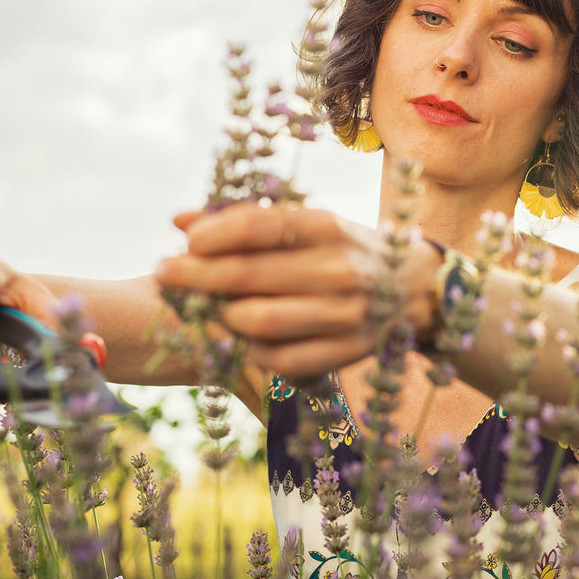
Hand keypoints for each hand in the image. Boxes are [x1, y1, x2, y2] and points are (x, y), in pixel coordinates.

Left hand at [157, 204, 441, 378]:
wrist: (414, 289)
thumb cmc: (341, 250)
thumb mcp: (305, 224)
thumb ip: (243, 220)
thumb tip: (178, 219)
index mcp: (327, 227)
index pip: (258, 226)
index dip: (211, 234)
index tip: (184, 242)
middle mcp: (339, 269)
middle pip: (248, 275)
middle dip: (195, 276)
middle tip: (165, 275)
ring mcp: (346, 314)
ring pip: (259, 322)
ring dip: (219, 316)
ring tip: (201, 308)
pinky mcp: (347, 352)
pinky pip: (280, 359)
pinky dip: (248, 351)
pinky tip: (233, 339)